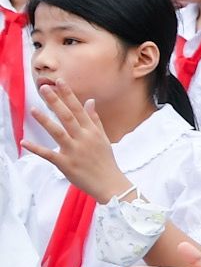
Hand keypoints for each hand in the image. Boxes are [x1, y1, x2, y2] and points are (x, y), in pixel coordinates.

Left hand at [23, 82, 129, 200]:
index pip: (79, 110)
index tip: (59, 82)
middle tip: (44, 88)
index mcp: (92, 132)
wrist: (110, 184)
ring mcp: (74, 151)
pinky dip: (36, 149)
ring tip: (33, 110)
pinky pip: (49, 155)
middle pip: (68, 117)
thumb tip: (89, 101)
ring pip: (58, 133)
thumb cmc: (106, 161)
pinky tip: (24, 142)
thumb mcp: (103, 138)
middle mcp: (83, 139)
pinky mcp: (66, 164)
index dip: (69, 95)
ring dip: (45, 121)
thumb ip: (94, 119)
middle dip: (56, 102)